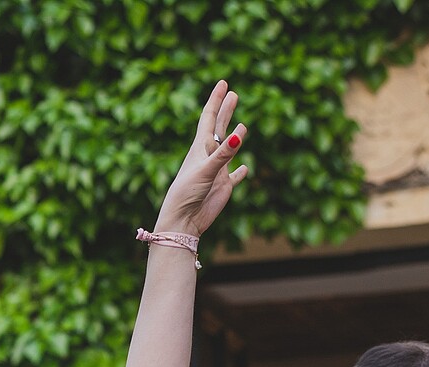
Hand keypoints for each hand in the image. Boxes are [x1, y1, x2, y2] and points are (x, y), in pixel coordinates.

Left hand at [152, 80, 248, 239]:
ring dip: (234, 137)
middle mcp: (208, 157)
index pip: (209, 117)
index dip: (216, 100)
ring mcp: (216, 172)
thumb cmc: (187, 194)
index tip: (223, 83)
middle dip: (225, 111)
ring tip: (242, 125)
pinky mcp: (222, 187)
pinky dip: (240, 172)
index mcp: (199, 148)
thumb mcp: (205, 170)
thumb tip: (239, 133)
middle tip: (233, 94)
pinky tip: (245, 168)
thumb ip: (223, 153)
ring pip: (228, 149)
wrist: (183, 221)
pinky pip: (234, 176)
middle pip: (218, 128)